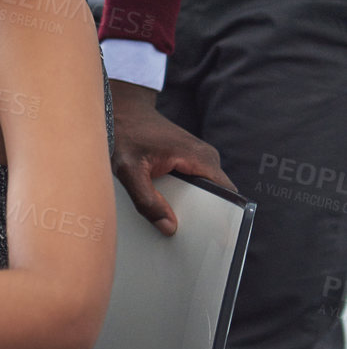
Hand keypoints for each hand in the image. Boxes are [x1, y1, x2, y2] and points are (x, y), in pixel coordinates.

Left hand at [109, 80, 234, 236]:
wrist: (119, 108)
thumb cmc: (123, 133)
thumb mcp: (128, 169)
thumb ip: (146, 200)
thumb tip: (169, 227)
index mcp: (200, 158)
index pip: (227, 196)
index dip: (224, 218)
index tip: (215, 240)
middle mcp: (205, 157)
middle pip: (218, 197)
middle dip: (206, 217)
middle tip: (191, 239)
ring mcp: (198, 158)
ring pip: (206, 192)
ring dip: (194, 208)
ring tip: (178, 226)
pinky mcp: (188, 160)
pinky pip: (195, 185)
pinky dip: (186, 198)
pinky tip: (170, 210)